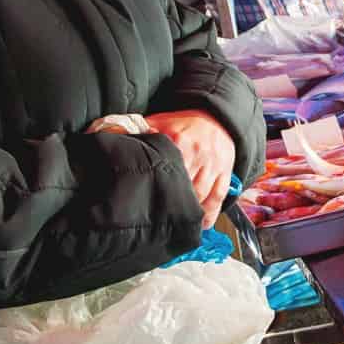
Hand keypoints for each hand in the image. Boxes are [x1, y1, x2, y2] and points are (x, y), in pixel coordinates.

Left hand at [147, 109, 235, 229]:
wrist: (216, 119)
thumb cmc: (185, 124)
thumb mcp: (161, 121)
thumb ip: (141, 130)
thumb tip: (118, 139)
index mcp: (180, 141)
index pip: (166, 167)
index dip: (154, 184)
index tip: (141, 198)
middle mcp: (198, 154)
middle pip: (183, 185)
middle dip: (169, 201)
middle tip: (155, 218)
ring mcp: (213, 166)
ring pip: (201, 194)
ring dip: (188, 210)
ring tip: (174, 224)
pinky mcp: (224, 174)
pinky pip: (218, 197)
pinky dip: (210, 213)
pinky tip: (200, 225)